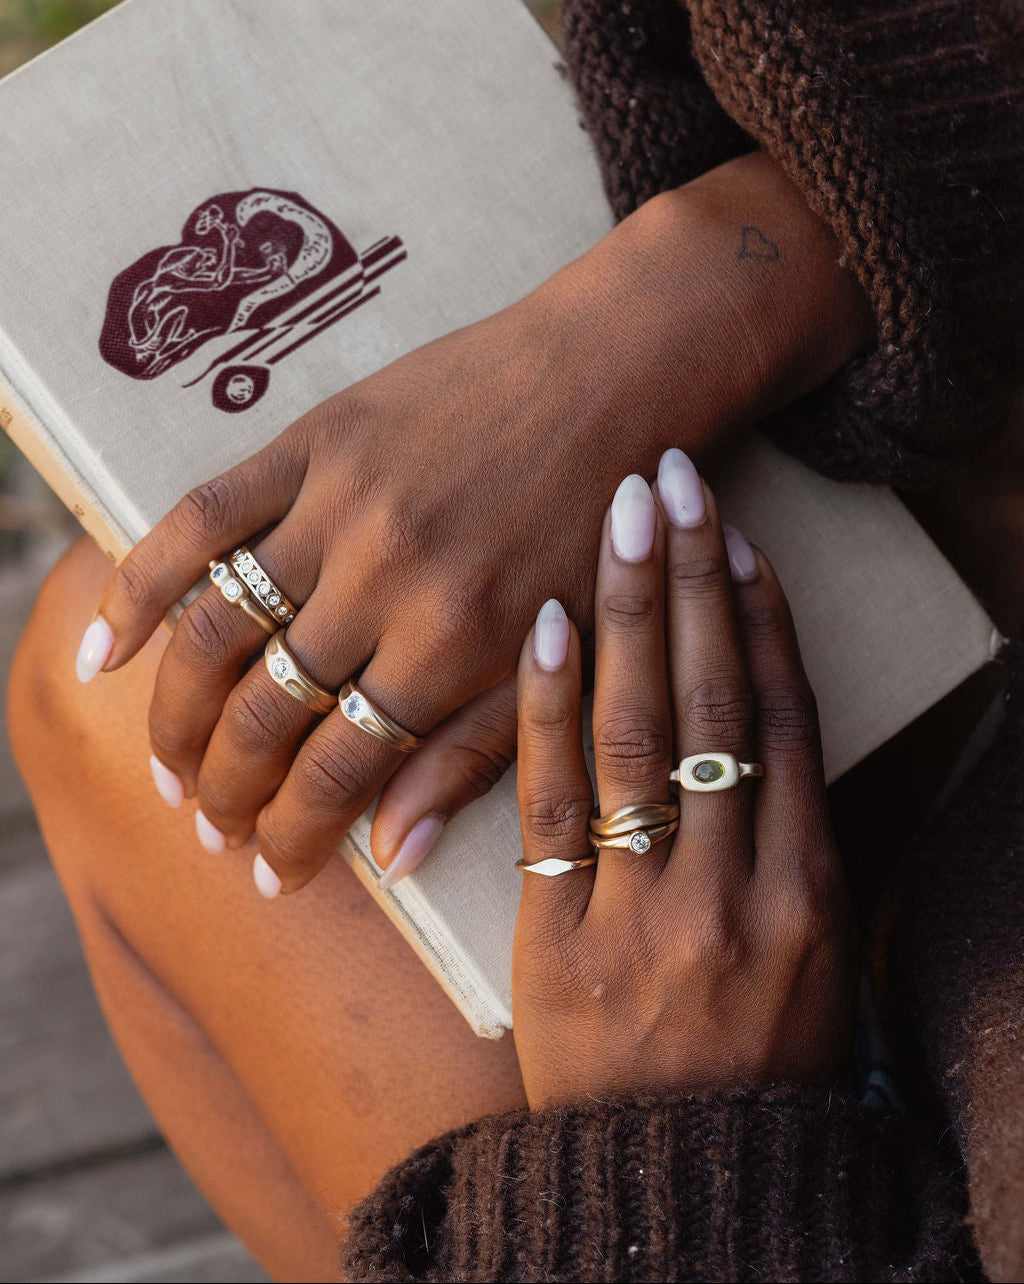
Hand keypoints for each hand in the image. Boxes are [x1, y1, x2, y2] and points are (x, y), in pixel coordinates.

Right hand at [80, 152, 872, 894]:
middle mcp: (388, 586)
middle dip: (224, 794)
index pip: (338, 775)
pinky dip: (139, 586)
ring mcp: (339, 510)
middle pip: (264, 717)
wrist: (610, 380)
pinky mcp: (312, 445)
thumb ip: (474, 755)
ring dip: (174, 719)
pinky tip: (106, 648)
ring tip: (168, 770)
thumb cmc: (600, 529)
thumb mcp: (565, 657)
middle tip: (210, 827)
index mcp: (457, 649)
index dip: (289, 840)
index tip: (266, 872)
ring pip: (216, 635)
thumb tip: (392, 857)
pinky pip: (199, 520)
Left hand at [512, 452, 856, 1105]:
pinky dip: (552, 708)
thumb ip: (785, 846)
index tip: (736, 535)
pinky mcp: (563, 933)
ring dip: (636, 616)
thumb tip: (758, 723)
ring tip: (623, 519)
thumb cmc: (749, 1057)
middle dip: (697, 582)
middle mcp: (741, 885)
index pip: (786, 717)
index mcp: (812, 885)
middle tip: (675, 478)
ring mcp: (651, 908)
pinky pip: (556, 801)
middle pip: (717, 701)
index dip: (762, 617)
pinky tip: (552, 624)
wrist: (682, 1178)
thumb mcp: (806, 955)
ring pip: (645, 732)